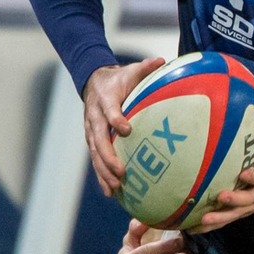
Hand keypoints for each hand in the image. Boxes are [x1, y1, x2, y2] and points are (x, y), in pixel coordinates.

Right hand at [82, 56, 166, 195]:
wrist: (94, 82)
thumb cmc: (119, 79)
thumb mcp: (131, 71)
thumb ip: (146, 68)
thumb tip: (162, 61)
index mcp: (105, 100)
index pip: (109, 110)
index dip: (116, 119)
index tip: (127, 129)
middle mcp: (94, 117)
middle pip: (98, 139)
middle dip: (109, 157)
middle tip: (121, 173)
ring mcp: (91, 130)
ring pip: (95, 154)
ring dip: (104, 171)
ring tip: (115, 188)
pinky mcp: (92, 141)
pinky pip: (96, 160)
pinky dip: (101, 175)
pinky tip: (111, 192)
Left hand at [191, 107, 253, 233]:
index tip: (245, 173)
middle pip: (249, 200)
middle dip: (236, 199)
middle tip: (221, 196)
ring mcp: (249, 205)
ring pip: (235, 214)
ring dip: (220, 218)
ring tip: (204, 219)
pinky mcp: (240, 212)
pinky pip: (225, 220)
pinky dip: (210, 226)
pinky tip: (192, 228)